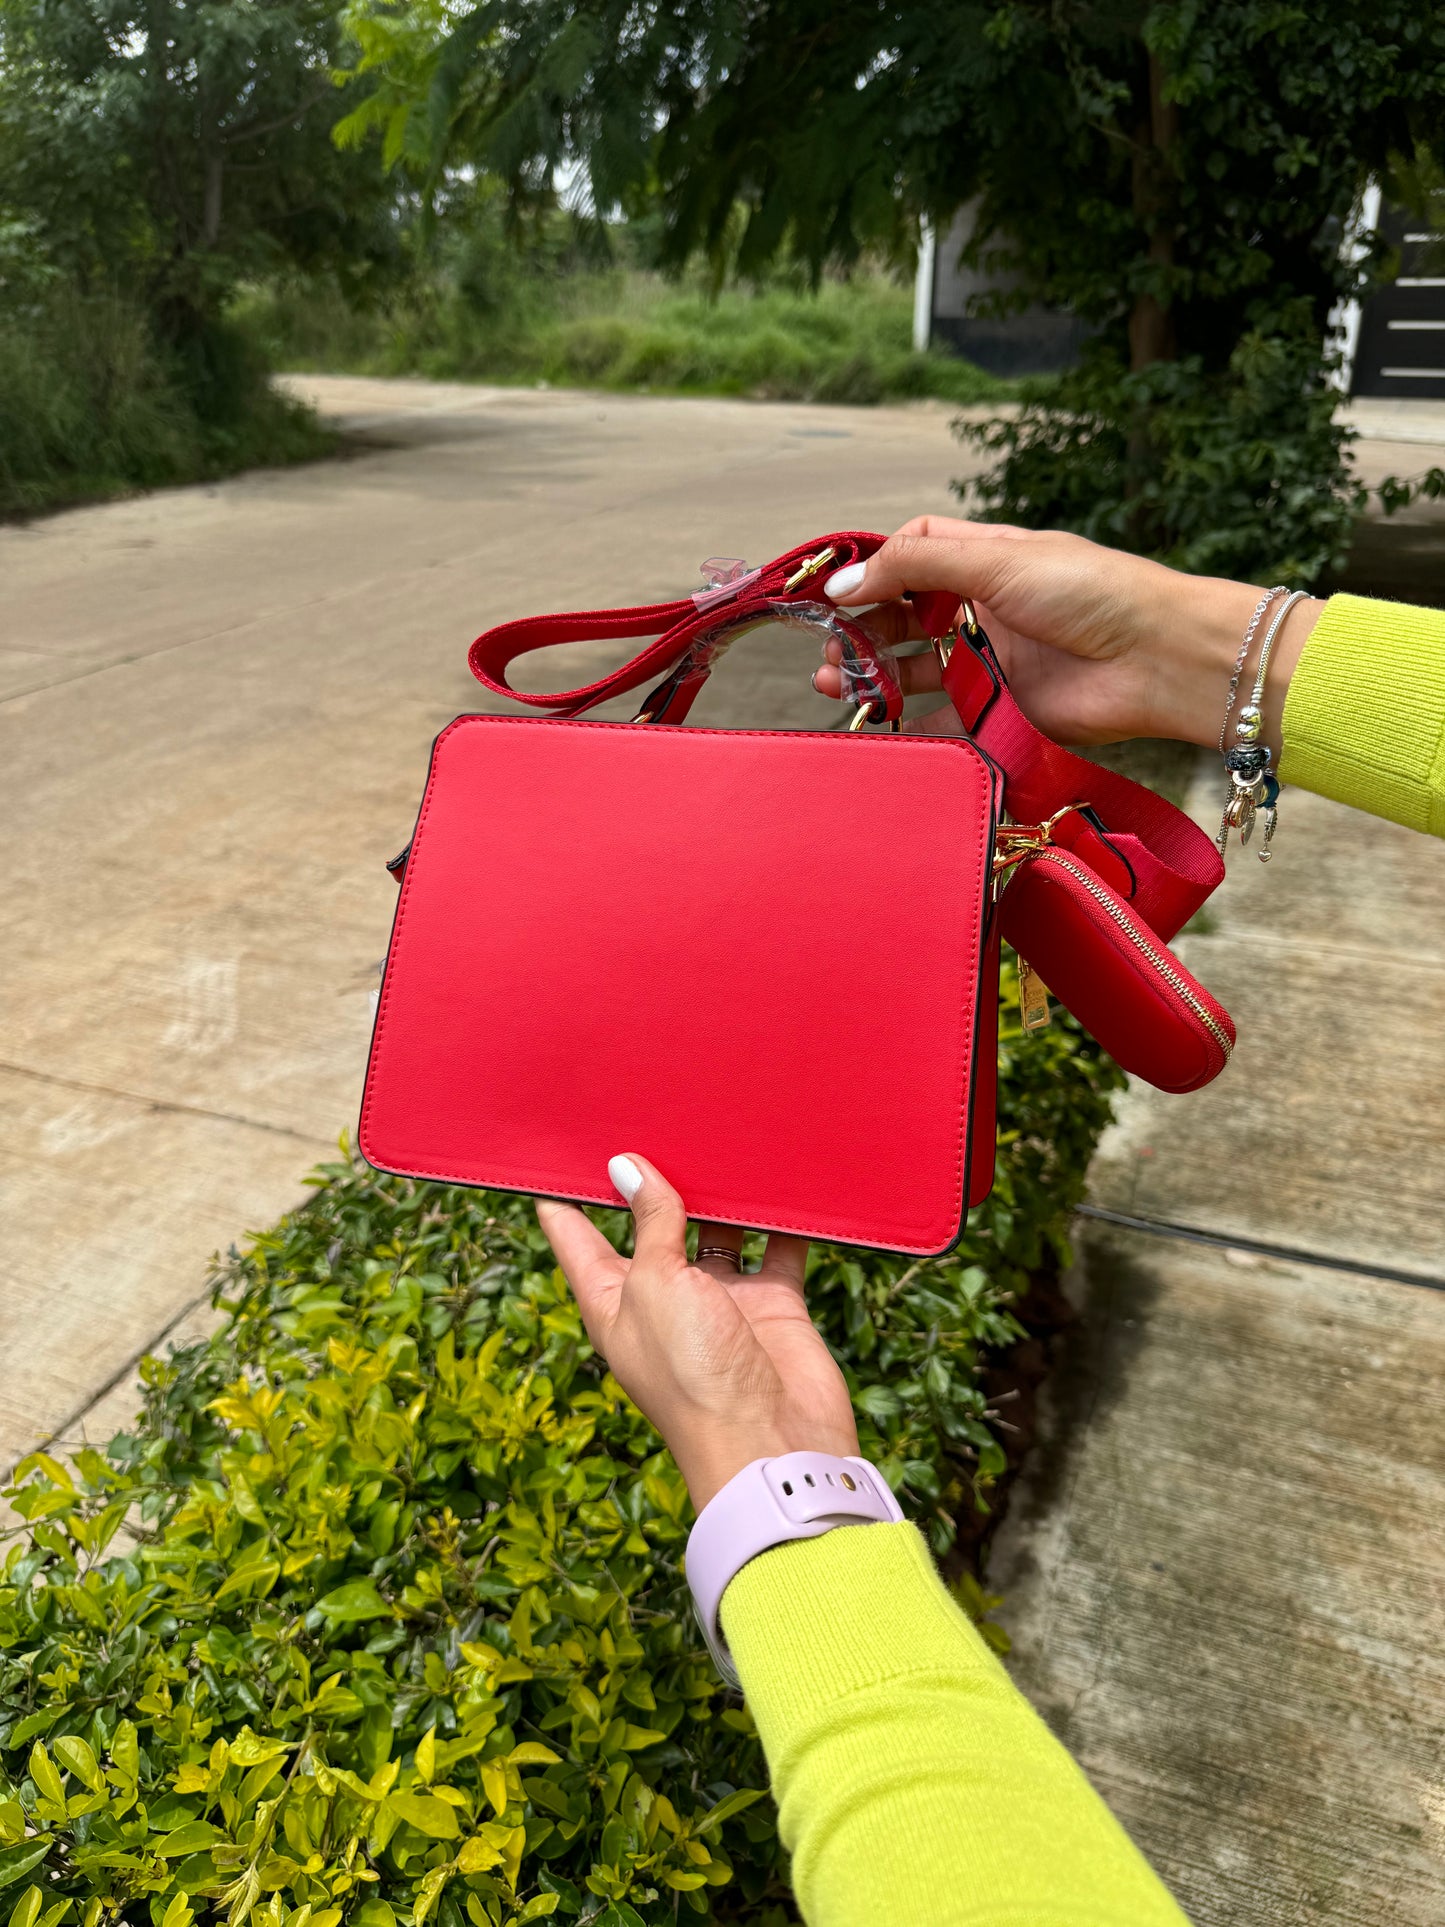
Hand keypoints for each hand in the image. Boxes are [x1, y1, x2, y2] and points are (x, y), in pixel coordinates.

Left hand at [536, 1155, 858, 1510]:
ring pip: (716, 1228)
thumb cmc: (693, 1377)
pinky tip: (782, 1174)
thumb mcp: (654, 1285)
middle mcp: (663, 1297)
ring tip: (719, 1128)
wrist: (771, 1444)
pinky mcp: (771, 1303)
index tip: (557, 1140)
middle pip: (651, 1225)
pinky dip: (781, 1217)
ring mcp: (719, 1300)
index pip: (576, 1236)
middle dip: (653, 1177)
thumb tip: (627, 1167)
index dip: (564, 1191)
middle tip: (653, 1111)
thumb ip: (649, 1224)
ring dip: (720, 1190)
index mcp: (612, 1300)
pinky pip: (776, 1247)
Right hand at [813, 514, 1320, 752]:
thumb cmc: (1092, 593)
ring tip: (832, 684)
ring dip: (873, 673)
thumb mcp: (999, 561)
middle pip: (905, 614)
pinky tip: (876, 723)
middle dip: (861, 629)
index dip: (872, 569)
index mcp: (988, 558)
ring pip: (916, 666)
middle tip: (827, 651)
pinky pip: (943, 716)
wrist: (1157, 661)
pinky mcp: (1002, 709)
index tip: (832, 593)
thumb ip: (918, 569)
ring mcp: (992, 659)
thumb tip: (846, 582)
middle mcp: (986, 606)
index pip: (913, 552)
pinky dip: (908, 721)